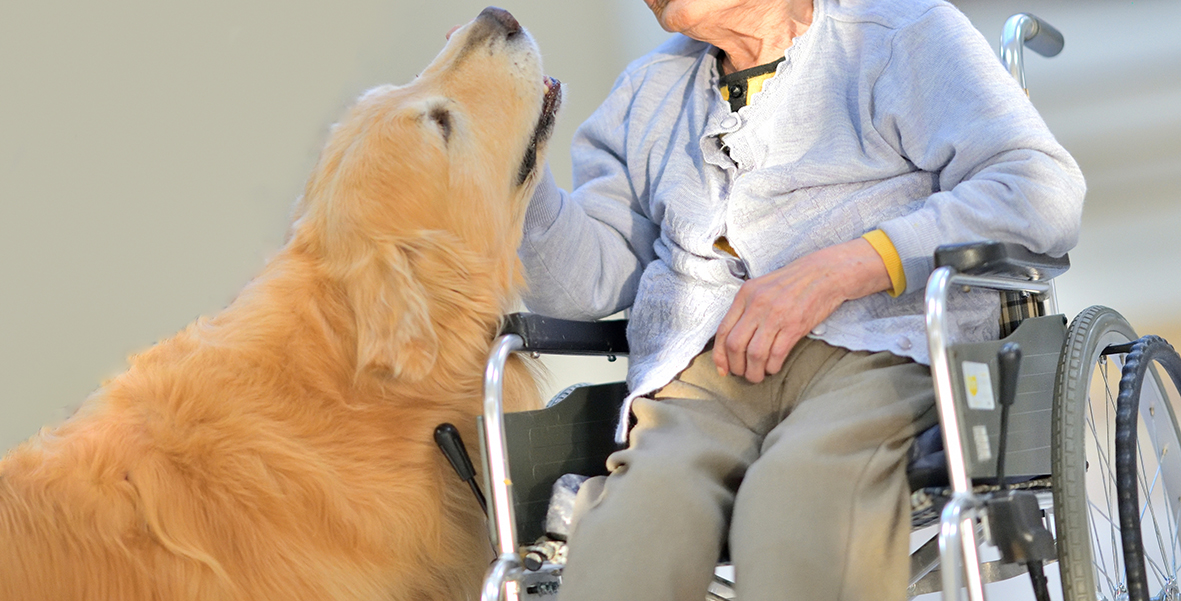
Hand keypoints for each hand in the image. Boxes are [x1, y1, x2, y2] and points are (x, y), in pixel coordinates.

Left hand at [712, 238, 891, 382]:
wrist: (825, 273)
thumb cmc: (794, 282)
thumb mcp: (763, 288)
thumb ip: (747, 309)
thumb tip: (733, 340)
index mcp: (745, 294)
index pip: (723, 330)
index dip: (720, 355)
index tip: (722, 369)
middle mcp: (757, 304)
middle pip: (735, 345)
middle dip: (736, 366)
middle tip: (742, 373)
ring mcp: (776, 315)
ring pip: (755, 354)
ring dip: (754, 371)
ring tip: (757, 376)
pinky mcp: (795, 325)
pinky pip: (777, 354)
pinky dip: (772, 366)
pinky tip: (773, 368)